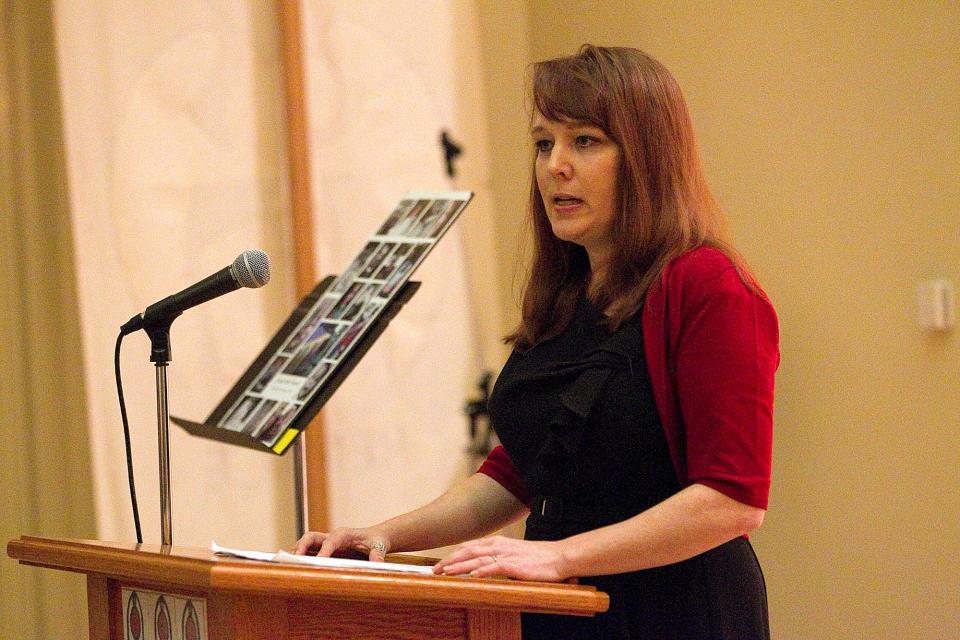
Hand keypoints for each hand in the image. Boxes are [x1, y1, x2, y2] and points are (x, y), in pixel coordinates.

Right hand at [293, 527, 389, 561]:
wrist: (376, 538)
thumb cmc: (376, 541)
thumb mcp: (380, 546)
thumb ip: (378, 554)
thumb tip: (378, 564)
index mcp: (344, 534)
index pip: (331, 540)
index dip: (324, 550)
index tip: (319, 561)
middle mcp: (332, 536)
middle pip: (312, 537)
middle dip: (302, 546)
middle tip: (294, 559)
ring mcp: (326, 543)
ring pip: (306, 543)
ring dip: (297, 552)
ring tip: (288, 564)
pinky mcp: (323, 550)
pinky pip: (308, 551)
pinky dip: (300, 557)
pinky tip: (293, 567)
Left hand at [432, 535, 569, 581]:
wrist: (559, 557)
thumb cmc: (538, 558)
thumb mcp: (513, 554)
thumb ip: (497, 558)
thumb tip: (482, 567)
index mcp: (497, 542)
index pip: (469, 547)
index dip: (453, 555)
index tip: (440, 563)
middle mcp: (498, 546)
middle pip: (468, 552)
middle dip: (450, 561)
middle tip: (435, 570)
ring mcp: (506, 555)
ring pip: (477, 560)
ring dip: (459, 567)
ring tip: (445, 573)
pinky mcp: (515, 566)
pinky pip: (495, 568)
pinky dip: (482, 571)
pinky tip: (472, 576)